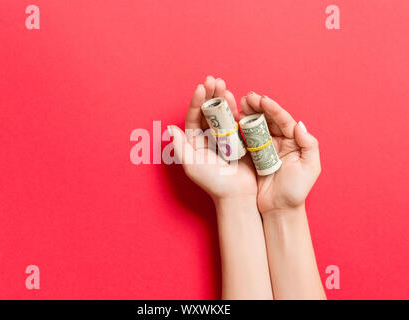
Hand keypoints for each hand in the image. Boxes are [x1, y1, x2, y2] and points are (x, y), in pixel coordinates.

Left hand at [169, 76, 256, 201]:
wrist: (236, 194)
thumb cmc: (212, 182)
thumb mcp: (192, 165)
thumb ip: (181, 146)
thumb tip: (170, 128)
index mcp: (195, 142)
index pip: (194, 117)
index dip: (196, 102)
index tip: (201, 87)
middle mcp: (208, 137)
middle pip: (208, 111)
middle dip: (210, 94)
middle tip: (214, 79)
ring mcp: (225, 138)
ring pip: (222, 113)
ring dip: (222, 98)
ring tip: (223, 84)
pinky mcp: (240, 140)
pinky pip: (236, 121)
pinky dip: (236, 108)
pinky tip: (235, 97)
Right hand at [239, 92, 320, 215]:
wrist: (278, 209)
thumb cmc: (296, 191)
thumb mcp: (310, 169)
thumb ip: (309, 145)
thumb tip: (299, 125)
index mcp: (293, 141)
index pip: (283, 120)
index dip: (273, 109)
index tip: (262, 100)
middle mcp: (278, 141)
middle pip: (268, 119)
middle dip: (258, 106)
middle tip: (247, 97)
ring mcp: (264, 148)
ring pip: (256, 126)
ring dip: (248, 113)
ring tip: (239, 103)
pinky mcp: (251, 156)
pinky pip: (245, 138)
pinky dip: (239, 128)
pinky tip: (233, 119)